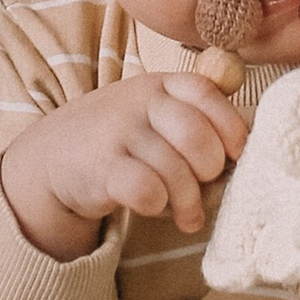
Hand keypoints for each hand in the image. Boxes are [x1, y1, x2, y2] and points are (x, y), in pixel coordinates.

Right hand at [0, 73, 250, 261]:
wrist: (52, 155)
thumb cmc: (120, 138)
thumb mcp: (154, 113)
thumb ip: (195, 121)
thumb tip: (247, 153)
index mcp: (160, 84)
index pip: (205, 93)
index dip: (230, 126)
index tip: (236, 154)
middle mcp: (140, 102)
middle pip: (196, 136)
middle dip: (209, 169)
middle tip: (205, 185)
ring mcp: (118, 133)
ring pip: (175, 170)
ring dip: (187, 201)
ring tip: (187, 215)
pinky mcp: (101, 168)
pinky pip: (146, 190)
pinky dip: (157, 204)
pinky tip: (151, 207)